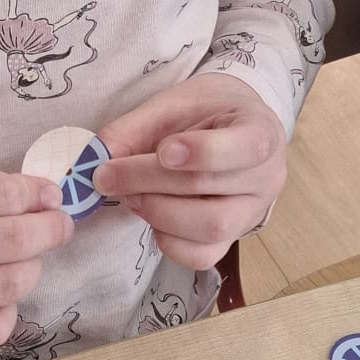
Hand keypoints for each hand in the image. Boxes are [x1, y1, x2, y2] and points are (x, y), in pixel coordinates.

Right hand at [0, 171, 73, 354]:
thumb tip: (45, 200)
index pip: (1, 195)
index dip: (38, 193)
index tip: (51, 195)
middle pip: (14, 240)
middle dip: (51, 229)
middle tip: (58, 225)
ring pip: (9, 284)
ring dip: (33, 268)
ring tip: (27, 259)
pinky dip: (8, 311)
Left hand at [96, 76, 286, 269]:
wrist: (231, 129)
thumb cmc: (205, 113)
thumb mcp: (172, 105)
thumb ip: (134, 128)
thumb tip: (92, 158)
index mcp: (261, 130)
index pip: (246, 147)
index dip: (202, 152)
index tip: (163, 151)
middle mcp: (267, 176)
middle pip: (211, 187)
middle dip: (150, 182)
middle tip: (108, 175)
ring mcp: (252, 212)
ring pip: (211, 228)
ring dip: (157, 212)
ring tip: (130, 195)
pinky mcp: (232, 239)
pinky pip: (202, 255)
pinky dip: (167, 240)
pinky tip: (151, 214)